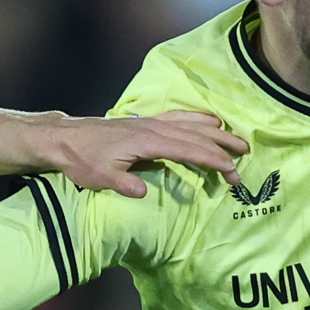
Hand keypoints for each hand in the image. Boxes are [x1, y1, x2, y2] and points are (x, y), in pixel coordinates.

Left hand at [37, 110, 248, 196]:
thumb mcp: (100, 178)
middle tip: (244, 159)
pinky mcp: (145, 121)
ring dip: (216, 132)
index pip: (188, 150)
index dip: (212, 160)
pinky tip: (209, 120)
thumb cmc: (82, 160)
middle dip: (222, 147)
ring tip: (237, 140)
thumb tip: (144, 192)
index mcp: (147, 142)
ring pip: (190, 124)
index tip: (231, 171)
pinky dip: (197, 118)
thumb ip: (123, 184)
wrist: (65, 138)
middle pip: (195, 135)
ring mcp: (150, 122)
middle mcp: (153, 128)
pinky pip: (179, 116)